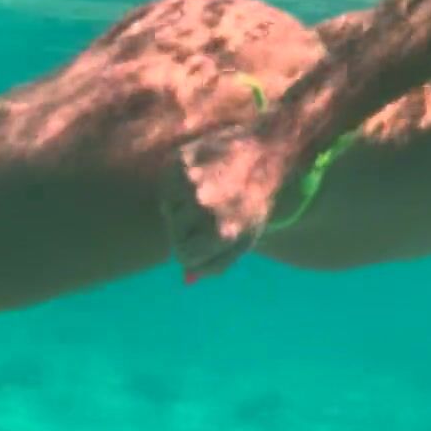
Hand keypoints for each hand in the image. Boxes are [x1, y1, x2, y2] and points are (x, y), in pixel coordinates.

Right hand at [159, 126, 286, 281]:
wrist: (264, 153)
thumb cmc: (254, 202)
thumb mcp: (245, 240)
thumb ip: (215, 263)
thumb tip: (186, 277)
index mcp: (222, 232)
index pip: (184, 254)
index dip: (192, 248)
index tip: (201, 239)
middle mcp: (203, 207)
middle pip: (173, 231)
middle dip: (186, 227)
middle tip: (207, 212)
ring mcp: (190, 182)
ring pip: (167, 208)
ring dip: (180, 204)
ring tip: (206, 192)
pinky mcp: (180, 161)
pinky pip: (166, 184)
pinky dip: (177, 184)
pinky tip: (200, 176)